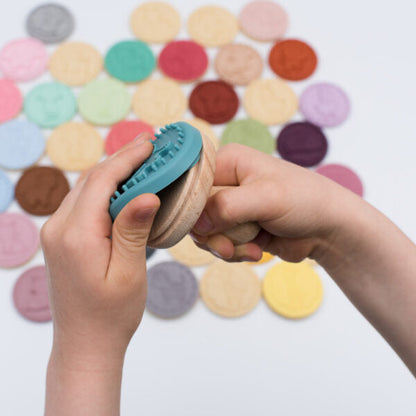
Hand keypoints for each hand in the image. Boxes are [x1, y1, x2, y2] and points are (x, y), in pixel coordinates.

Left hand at [42, 133, 159, 414]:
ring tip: (141, 160)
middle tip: (150, 146)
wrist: (84, 343)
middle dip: (122, 159)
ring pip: (86, 188)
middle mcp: (59, 227)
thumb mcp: (128, 273)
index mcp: (76, 235)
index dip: (128, 158)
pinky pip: (83, 202)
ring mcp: (57, 232)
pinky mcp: (62, 238)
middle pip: (92, 179)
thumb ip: (133, 230)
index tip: (151, 144)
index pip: (102, 181)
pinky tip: (124, 187)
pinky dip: (105, 189)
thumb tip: (146, 194)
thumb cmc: (110, 315)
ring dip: (113, 172)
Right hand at [191, 143, 348, 262]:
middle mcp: (225, 182)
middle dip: (212, 235)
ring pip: (205, 233)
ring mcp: (230, 207)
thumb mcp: (266, 198)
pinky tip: (257, 250)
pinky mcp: (237, 227)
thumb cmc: (305, 201)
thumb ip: (227, 207)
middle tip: (229, 246)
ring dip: (226, 246)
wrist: (328, 228)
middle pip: (194, 213)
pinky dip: (235, 252)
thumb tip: (196, 223)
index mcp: (227, 162)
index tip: (206, 227)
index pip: (190, 184)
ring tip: (251, 247)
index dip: (192, 208)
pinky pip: (219, 245)